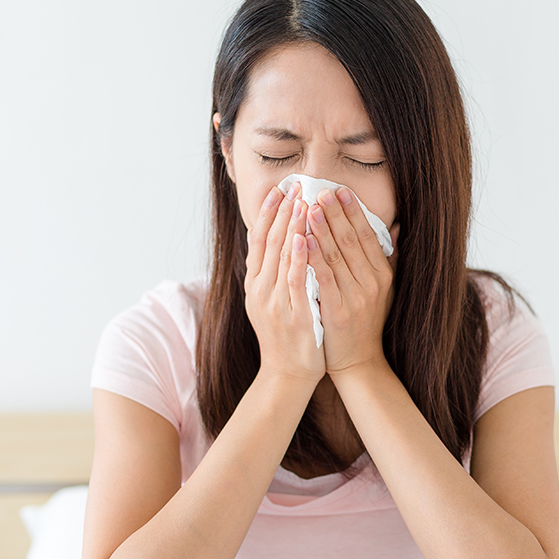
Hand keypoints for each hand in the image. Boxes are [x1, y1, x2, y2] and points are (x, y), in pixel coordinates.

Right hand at [244, 183, 325, 382]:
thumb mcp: (275, 299)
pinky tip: (303, 238)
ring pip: (280, 257)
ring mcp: (273, 302)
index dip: (269, 212)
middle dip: (282, 211)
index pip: (259, 239)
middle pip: (268, 242)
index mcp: (255, 283)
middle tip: (295, 185)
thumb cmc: (289, 335)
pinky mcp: (290, 315)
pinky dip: (297, 258)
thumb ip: (278, 271)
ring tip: (302, 201)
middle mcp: (260, 289)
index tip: (280, 188)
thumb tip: (286, 241)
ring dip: (291, 226)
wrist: (287, 374)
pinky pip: (294, 281)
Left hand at [306, 187, 399, 373]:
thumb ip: (389, 257)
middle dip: (336, 214)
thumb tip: (397, 226)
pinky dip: (313, 258)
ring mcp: (356, 297)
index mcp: (382, 274)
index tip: (341, 191)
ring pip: (337, 256)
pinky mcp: (338, 311)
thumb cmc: (366, 322)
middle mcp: (372, 283)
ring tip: (310, 207)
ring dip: (322, 229)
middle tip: (321, 190)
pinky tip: (302, 240)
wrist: (358, 361)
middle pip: (352, 241)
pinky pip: (324, 278)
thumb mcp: (384, 289)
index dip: (354, 212)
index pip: (368, 236)